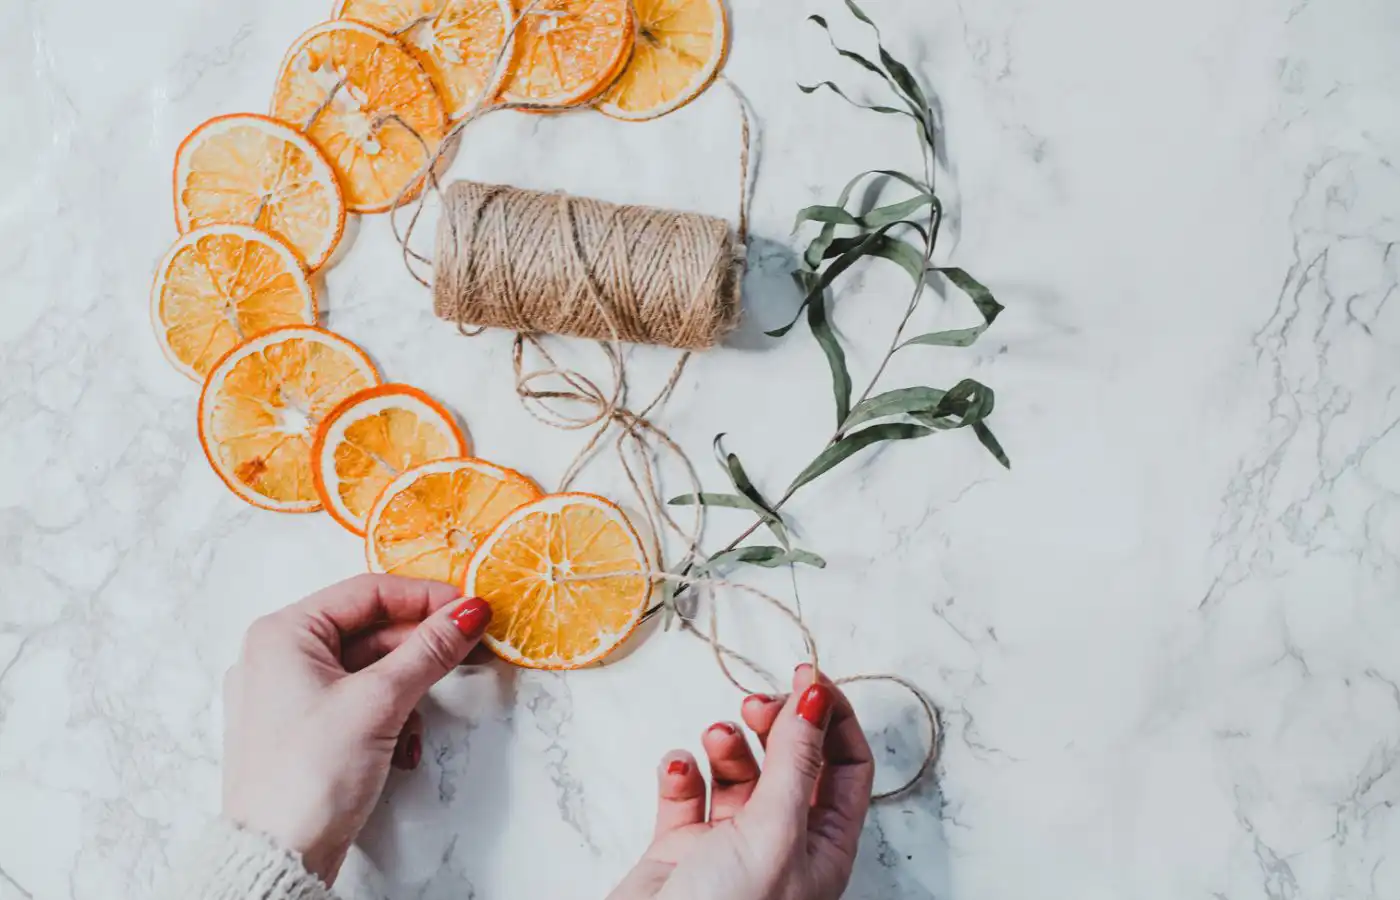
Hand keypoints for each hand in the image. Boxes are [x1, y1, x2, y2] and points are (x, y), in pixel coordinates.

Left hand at [221, 574, 491, 884]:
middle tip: (471, 651)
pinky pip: (356, 700)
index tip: (471, 608)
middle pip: (370, 630)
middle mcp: (278, 656)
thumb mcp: (380, 702)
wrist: (277, 858)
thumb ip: (429, 650)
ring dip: (406, 690)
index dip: (425, 597)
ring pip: (368, 668)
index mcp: (283, 633)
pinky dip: (387, 715)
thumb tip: (470, 612)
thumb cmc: (309, 776)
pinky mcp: (302, 729)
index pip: (368, 592)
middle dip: (420, 649)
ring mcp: (287, 694)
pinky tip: (402, 746)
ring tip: (422, 720)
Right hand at [609, 665, 873, 899]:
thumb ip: (795, 762)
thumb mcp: (774, 833)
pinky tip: (678, 769)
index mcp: (823, 847)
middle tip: (754, 703)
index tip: (806, 674)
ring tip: (713, 740)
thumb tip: (818, 697)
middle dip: (775, 723)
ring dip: (727, 743)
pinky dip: (682, 771)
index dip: (832, 716)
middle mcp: (781, 844)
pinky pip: (687, 793)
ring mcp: (730, 846)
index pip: (846, 766)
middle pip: (792, 760)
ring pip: (738, 770)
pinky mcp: (681, 851)